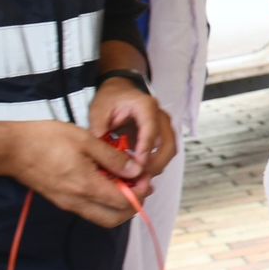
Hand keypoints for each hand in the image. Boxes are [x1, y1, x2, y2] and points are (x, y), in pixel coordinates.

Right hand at [1, 121, 144, 227]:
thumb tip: (136, 171)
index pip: (123, 204)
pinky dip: (103, 200)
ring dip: (119, 204)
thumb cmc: (47, 139)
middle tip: (139, 183)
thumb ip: (113, 158)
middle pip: (114, 219)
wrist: (12, 149)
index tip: (145, 176)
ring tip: (125, 180)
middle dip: (133, 205)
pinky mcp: (61, 200)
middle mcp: (77, 201)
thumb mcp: (86, 140)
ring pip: (102, 216)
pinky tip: (107, 179)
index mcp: (86, 187)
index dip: (140, 193)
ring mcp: (68, 203)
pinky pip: (89, 209)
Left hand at [90, 78, 177, 198]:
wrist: (120, 91)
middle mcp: (160, 116)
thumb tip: (100, 150)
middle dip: (156, 163)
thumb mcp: (99, 109)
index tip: (136, 165)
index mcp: (146, 106)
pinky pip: (164, 152)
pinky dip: (155, 164)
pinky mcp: (162, 135)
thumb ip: (98, 127)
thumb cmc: (111, 99)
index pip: (151, 129)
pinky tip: (139, 172)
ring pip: (170, 150)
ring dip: (157, 166)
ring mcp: (163, 126)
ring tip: (138, 178)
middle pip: (168, 144)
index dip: (145, 149)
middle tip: (138, 177)